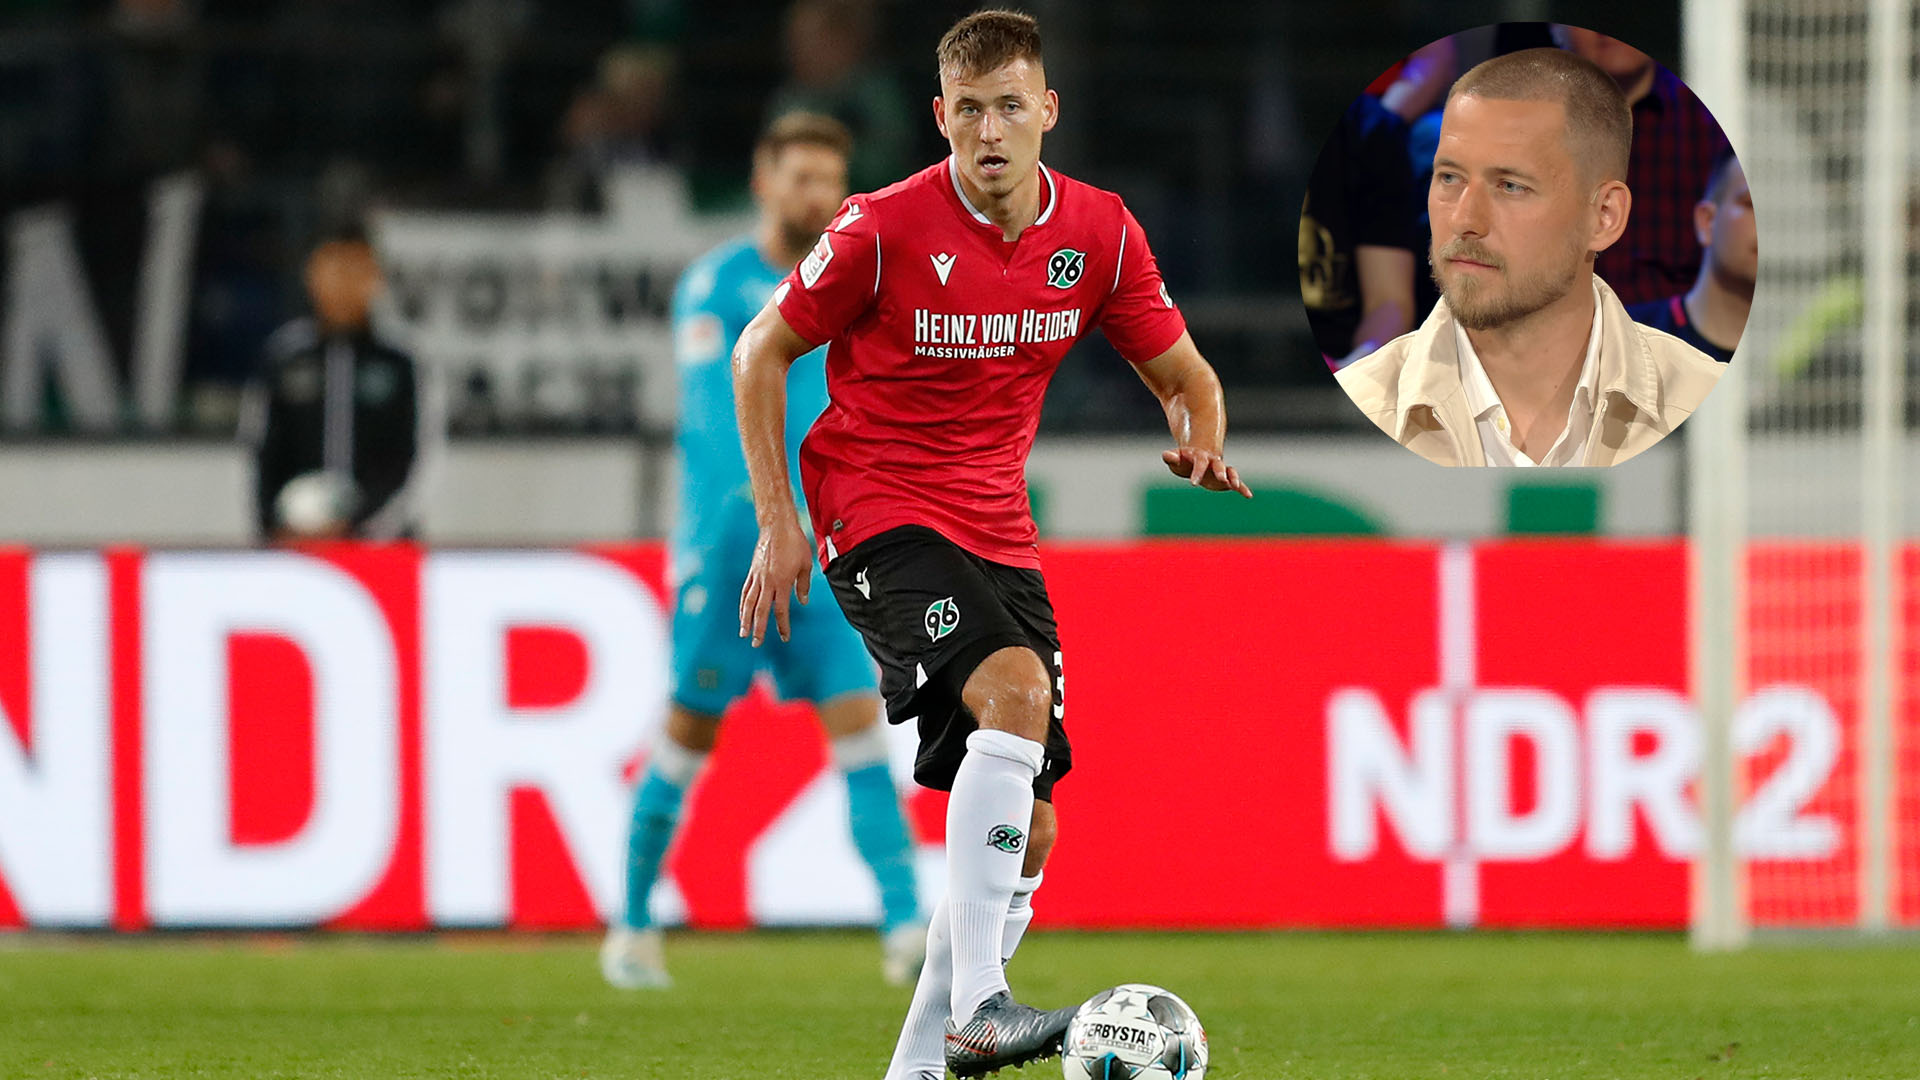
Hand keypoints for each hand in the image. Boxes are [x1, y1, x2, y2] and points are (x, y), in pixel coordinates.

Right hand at [739, 515, 812, 645]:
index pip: (781, 610)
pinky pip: (746, 590)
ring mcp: (757, 576)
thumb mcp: (805, 565)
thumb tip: (803, 602)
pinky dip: (743, 603)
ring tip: (743, 632)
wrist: (777, 525)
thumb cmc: (795, 543)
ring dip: (745, 619)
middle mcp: (767, 582)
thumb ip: (803, 585)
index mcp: (782, 582)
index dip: (782, 626)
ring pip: (749, 602)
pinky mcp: (753, 571)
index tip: (785, 637)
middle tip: (756, 643)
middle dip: (759, 629)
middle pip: (760, 610)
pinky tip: (742, 611)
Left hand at [1163, 446, 1252, 497]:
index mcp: (1200, 457)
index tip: (1193, 483)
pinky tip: (1249, 496)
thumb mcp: (1176, 457)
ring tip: (1235, 485)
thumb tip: (1167, 455)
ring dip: (1233, 477)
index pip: (1199, 464)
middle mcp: (1213, 462)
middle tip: (1222, 479)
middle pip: (1218, 465)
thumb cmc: (1184, 459)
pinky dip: (1242, 488)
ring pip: (1230, 471)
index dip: (1197, 472)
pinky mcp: (1226, 479)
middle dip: (1220, 472)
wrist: (1197, 456)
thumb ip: (1171, 457)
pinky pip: (1237, 483)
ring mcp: (1221, 470)